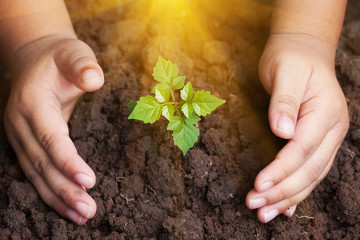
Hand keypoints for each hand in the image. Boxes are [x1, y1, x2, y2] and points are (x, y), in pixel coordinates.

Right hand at [4, 36, 103, 223]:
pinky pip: (36, 173)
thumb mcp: (74, 53)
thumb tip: (94, 79)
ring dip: (58, 197)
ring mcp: (19, 136)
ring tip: (83, 216)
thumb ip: (83, 65)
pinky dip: (51, 192)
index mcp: (33, 102)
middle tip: (90, 210)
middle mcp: (21, 123)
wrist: (35, 60)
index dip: (68, 160)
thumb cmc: (60, 58)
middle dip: (66, 188)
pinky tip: (68, 207)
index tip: (90, 180)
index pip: (51, 137)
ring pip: (36, 173)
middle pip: (42, 163)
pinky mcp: (25, 144)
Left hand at [246, 33, 348, 222]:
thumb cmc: (291, 59)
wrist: (303, 50)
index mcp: (326, 113)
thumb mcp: (285, 72)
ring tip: (264, 214)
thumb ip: (284, 101)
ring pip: (311, 176)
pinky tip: (287, 207)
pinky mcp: (317, 141)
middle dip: (282, 191)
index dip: (281, 170)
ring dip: (288, 197)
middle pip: (309, 169)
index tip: (258, 185)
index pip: (303, 149)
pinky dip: (298, 191)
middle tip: (255, 206)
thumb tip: (283, 131)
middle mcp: (332, 129)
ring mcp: (328, 137)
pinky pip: (311, 171)